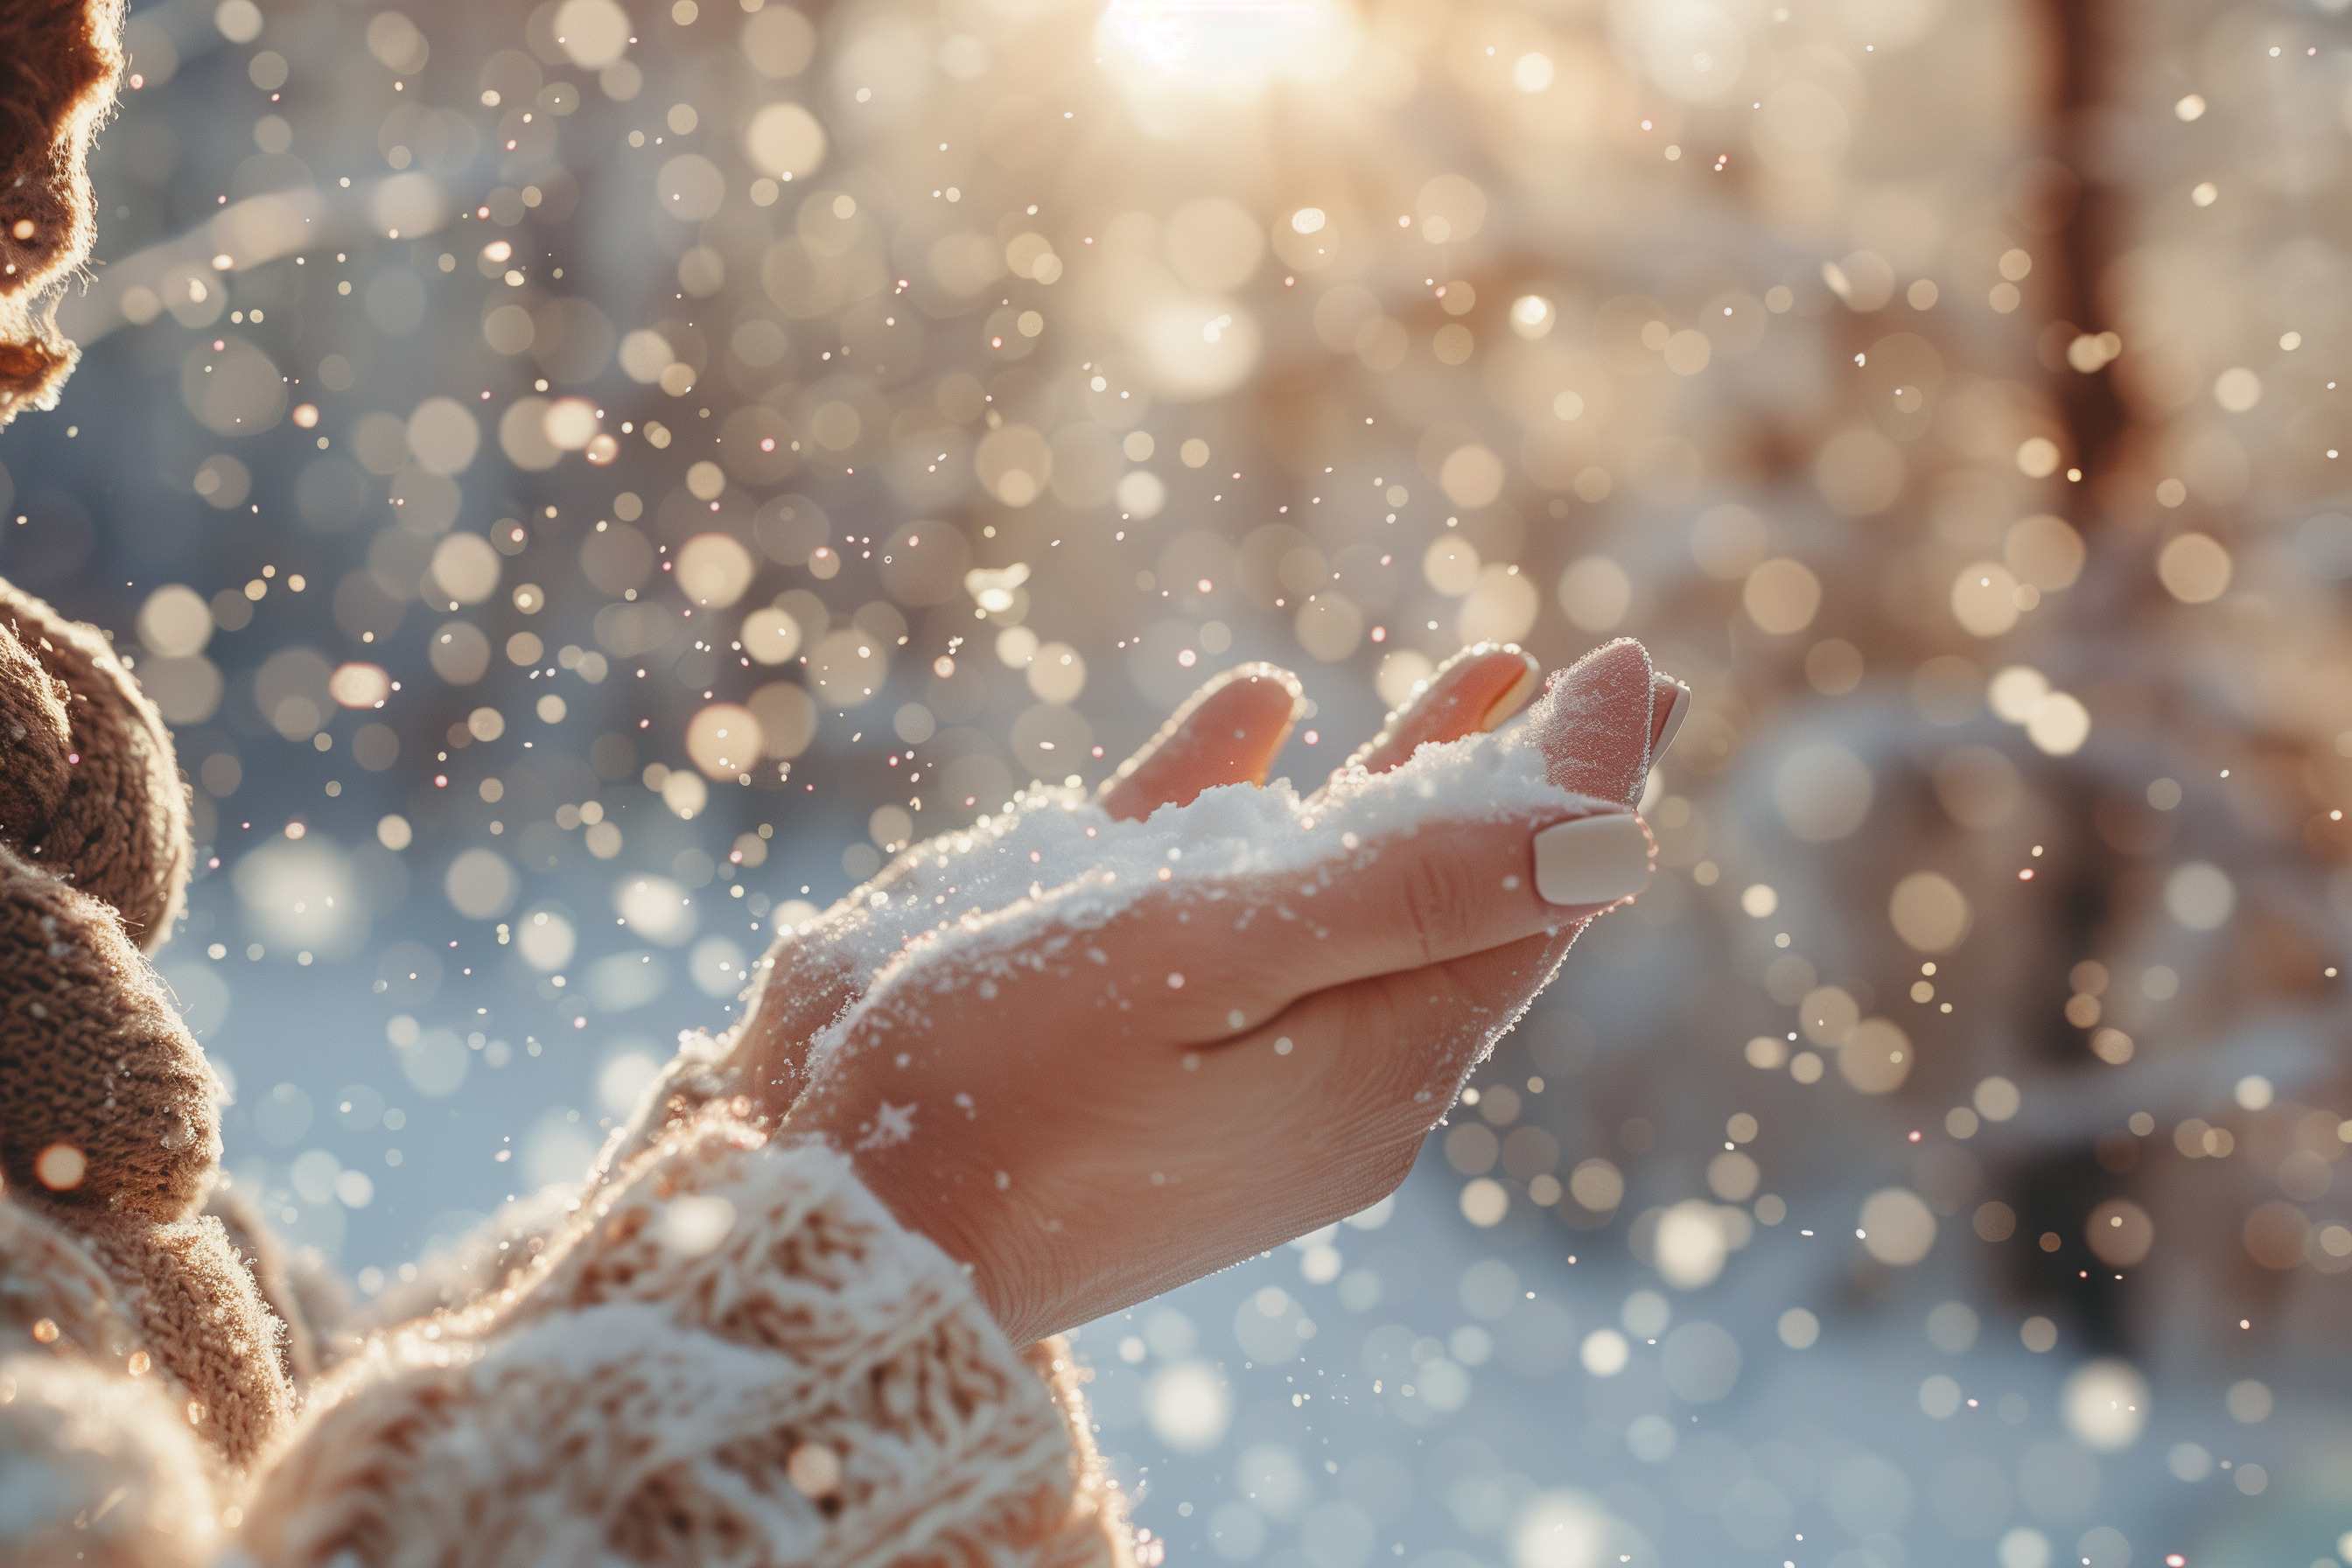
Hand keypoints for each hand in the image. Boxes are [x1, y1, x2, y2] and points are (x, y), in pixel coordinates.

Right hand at [793, 639, 1680, 1342]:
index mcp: (1367, 1061)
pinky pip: (1198, 872)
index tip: (1632, 667)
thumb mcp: (1219, 966)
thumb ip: (1414, 891)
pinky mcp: (1106, 1001)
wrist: (826, 1210)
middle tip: (1592, 677)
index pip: (1529, 905)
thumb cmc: (1010, 1085)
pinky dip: (1240, 786)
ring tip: (1481, 674)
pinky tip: (1265, 704)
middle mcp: (1312, 1052)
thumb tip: (1613, 838)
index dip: (1586, 783)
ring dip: (1408, 773)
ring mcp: (1212, 1031)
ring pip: (1339, 879)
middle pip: (1456, 895)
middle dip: (1518, 778)